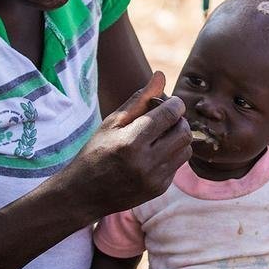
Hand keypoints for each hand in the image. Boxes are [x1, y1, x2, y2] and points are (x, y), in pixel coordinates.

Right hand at [54, 71, 190, 218]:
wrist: (83, 193)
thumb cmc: (95, 151)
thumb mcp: (112, 122)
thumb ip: (139, 99)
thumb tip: (160, 75)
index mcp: (131, 141)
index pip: (170, 114)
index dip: (175, 103)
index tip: (169, 102)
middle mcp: (145, 162)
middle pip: (184, 132)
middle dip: (179, 120)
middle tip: (165, 118)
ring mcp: (154, 179)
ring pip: (186, 149)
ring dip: (178, 138)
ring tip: (160, 135)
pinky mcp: (158, 189)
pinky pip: (178, 165)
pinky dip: (171, 155)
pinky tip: (153, 154)